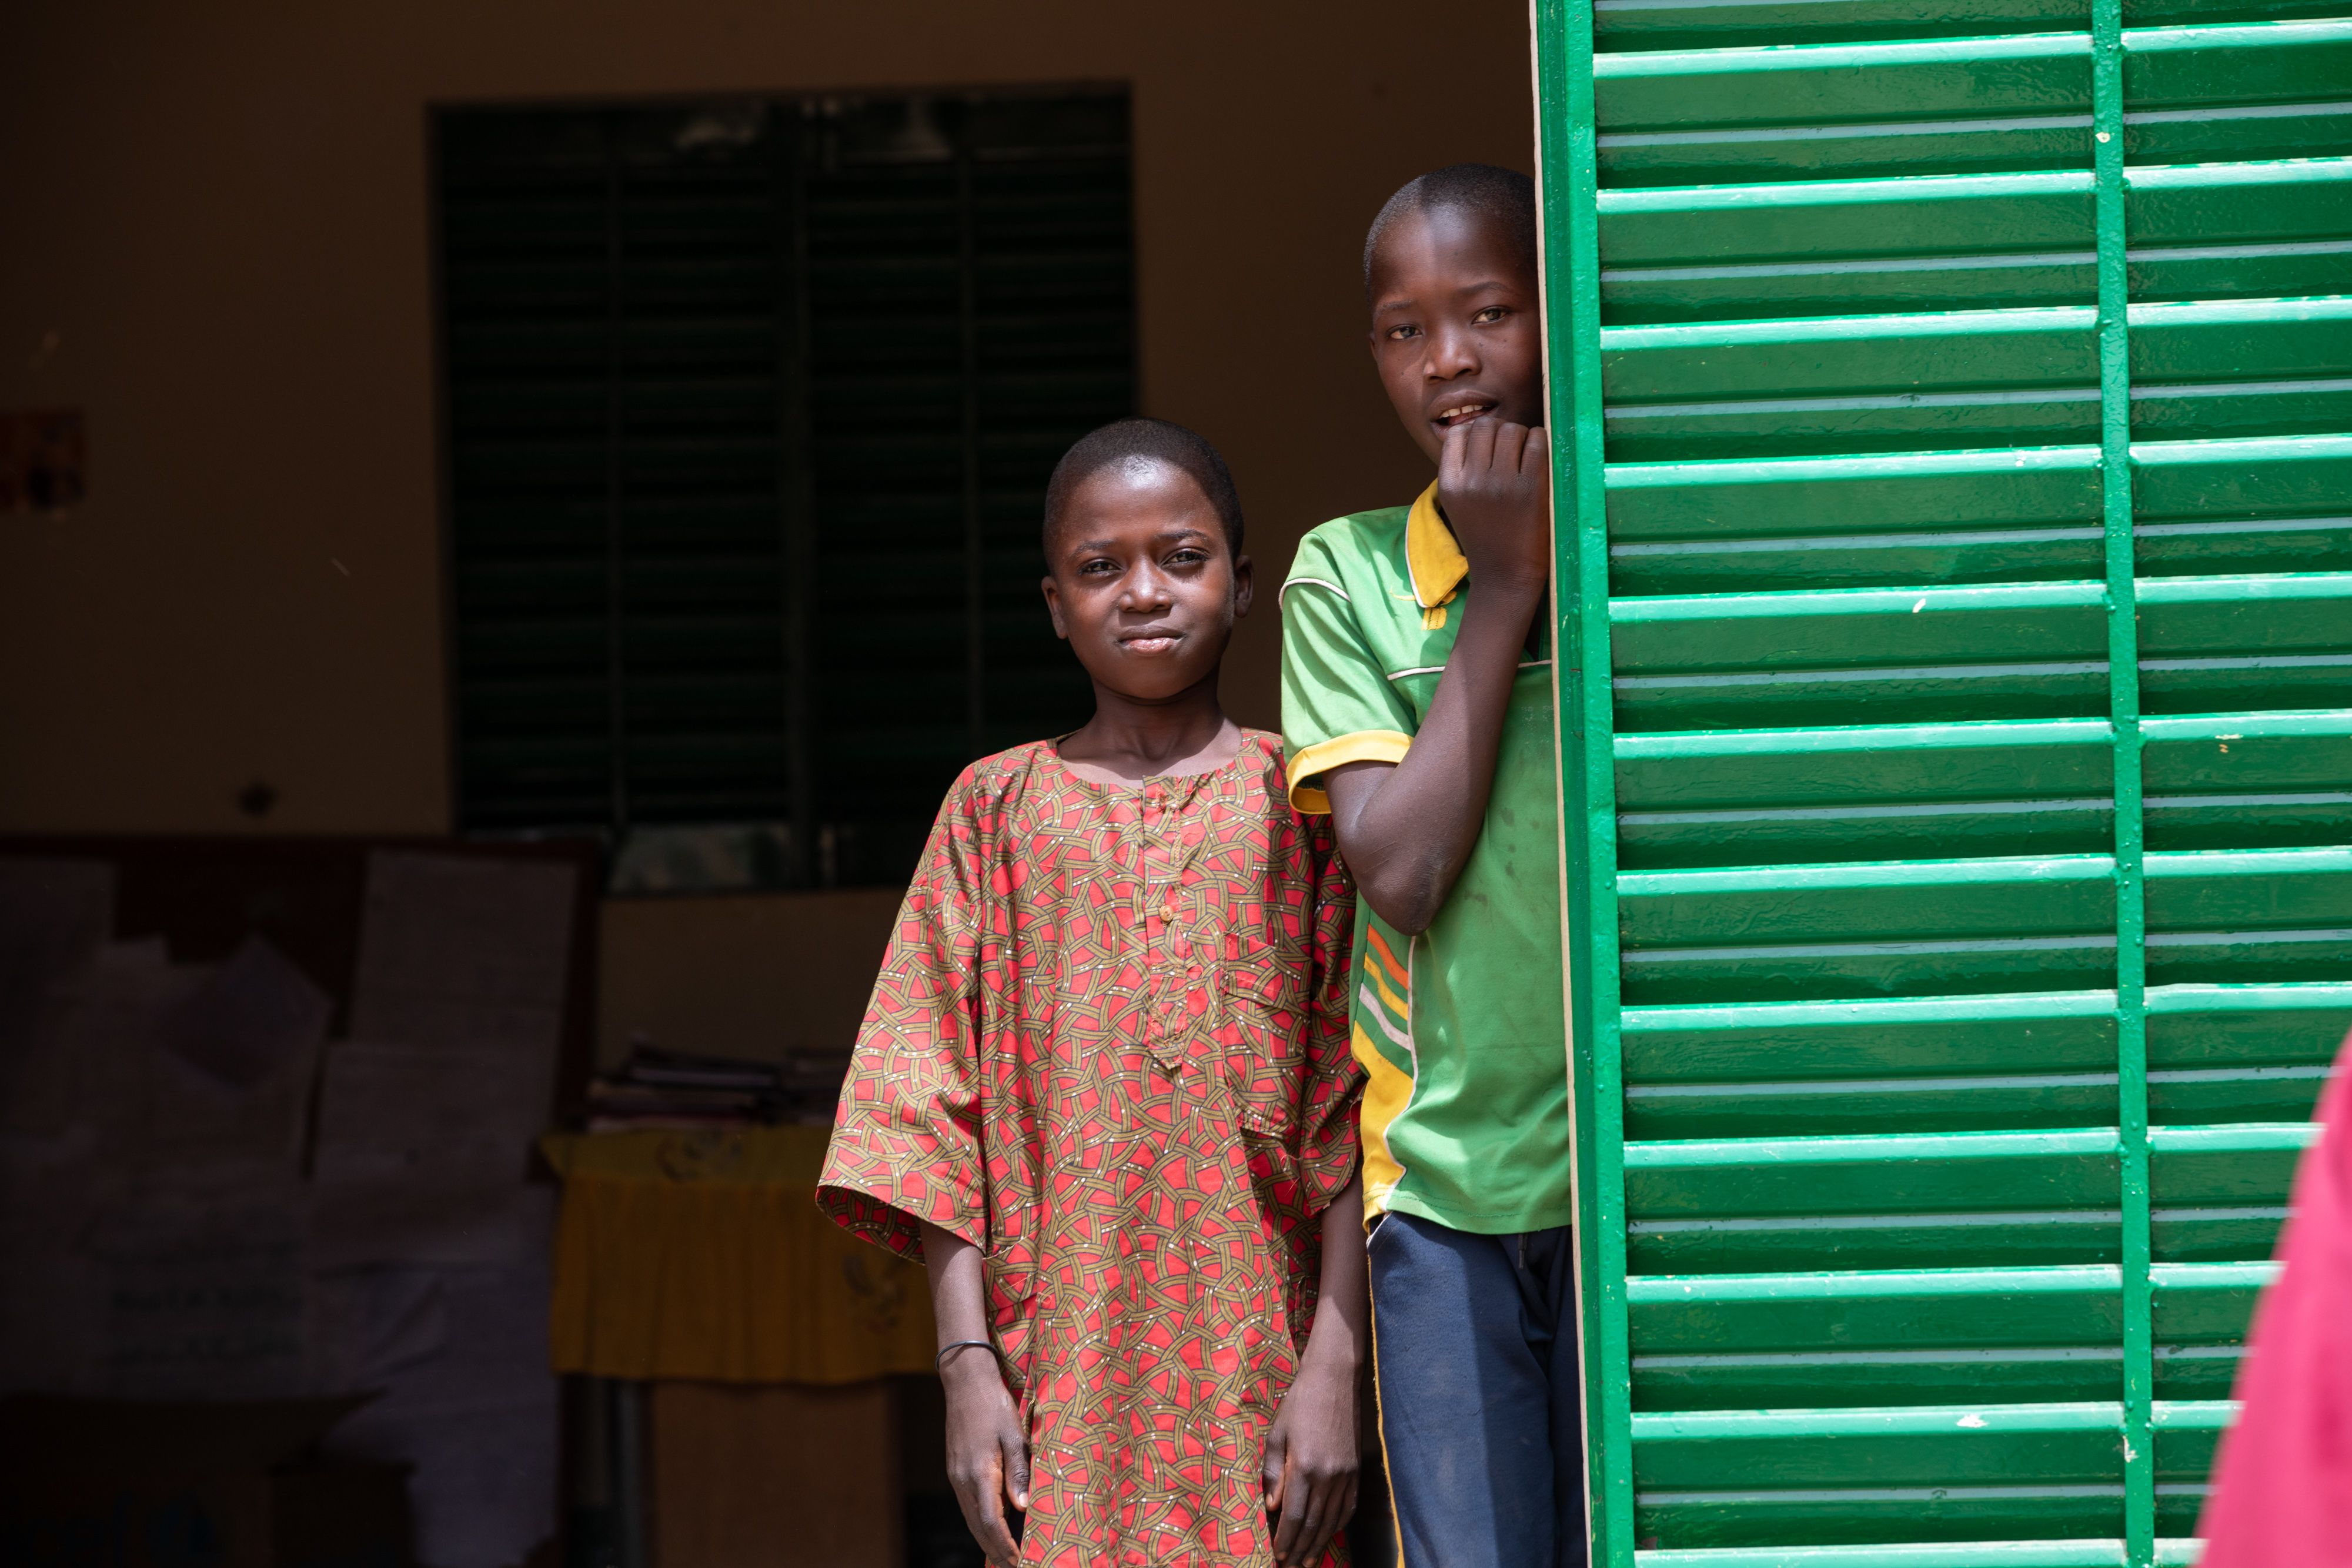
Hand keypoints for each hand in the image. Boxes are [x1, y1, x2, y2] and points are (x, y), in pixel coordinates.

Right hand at [940, 1348, 1029, 1566]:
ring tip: (1007, 1557)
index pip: (991, 1522)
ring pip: (971, 1519)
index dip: (1005, 1545)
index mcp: (980, 1472)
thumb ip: (1019, 1472)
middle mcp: (963, 1480)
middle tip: (1016, 1567)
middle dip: (997, 1552)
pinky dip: (981, 1524)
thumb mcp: (1014, 1435)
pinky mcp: (956, 1470)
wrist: (965, 1382)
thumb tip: (1023, 1509)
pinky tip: (994, 1529)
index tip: (1020, 1561)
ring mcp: (956, 1476)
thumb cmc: (995, 1405)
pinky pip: (968, 1506)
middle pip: (978, 1528)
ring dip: (988, 1541)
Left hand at [1262, 1355, 1358, 1566]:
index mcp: (1304, 1466)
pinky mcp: (1356, 1469)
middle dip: (1301, 1548)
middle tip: (1292, 1565)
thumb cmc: (1299, 1404)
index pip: (1295, 1515)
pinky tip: (1329, 1534)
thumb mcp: (1276, 1434)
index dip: (1286, 1538)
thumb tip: (1272, 1507)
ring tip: (1309, 1560)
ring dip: (1320, 1543)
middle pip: (1314, 1523)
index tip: (1279, 1555)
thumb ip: (1273, 1472)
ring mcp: (1346, 1474)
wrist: (1334, 1381)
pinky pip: (1348, 1506)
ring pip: (1332, 1519)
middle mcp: (1328, 1475)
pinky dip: (1338, 1525)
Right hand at [1437, 417, 1550, 591]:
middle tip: (1511, 451)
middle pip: (1485, 425)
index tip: (1489, 448)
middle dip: (1500, 431)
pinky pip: (1536, 441)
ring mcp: (1501, 483)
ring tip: (1525, 456)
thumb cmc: (1485, 538)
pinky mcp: (1531, 487)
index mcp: (1449, 484)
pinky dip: (1539, 442)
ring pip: (1511, 429)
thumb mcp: (1458, 504)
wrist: (1505, 578)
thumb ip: (1461, 469)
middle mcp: (1471, 481)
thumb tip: (1478, 429)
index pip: (1459, 433)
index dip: (1476, 433)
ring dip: (1521, 435)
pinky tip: (1539, 459)